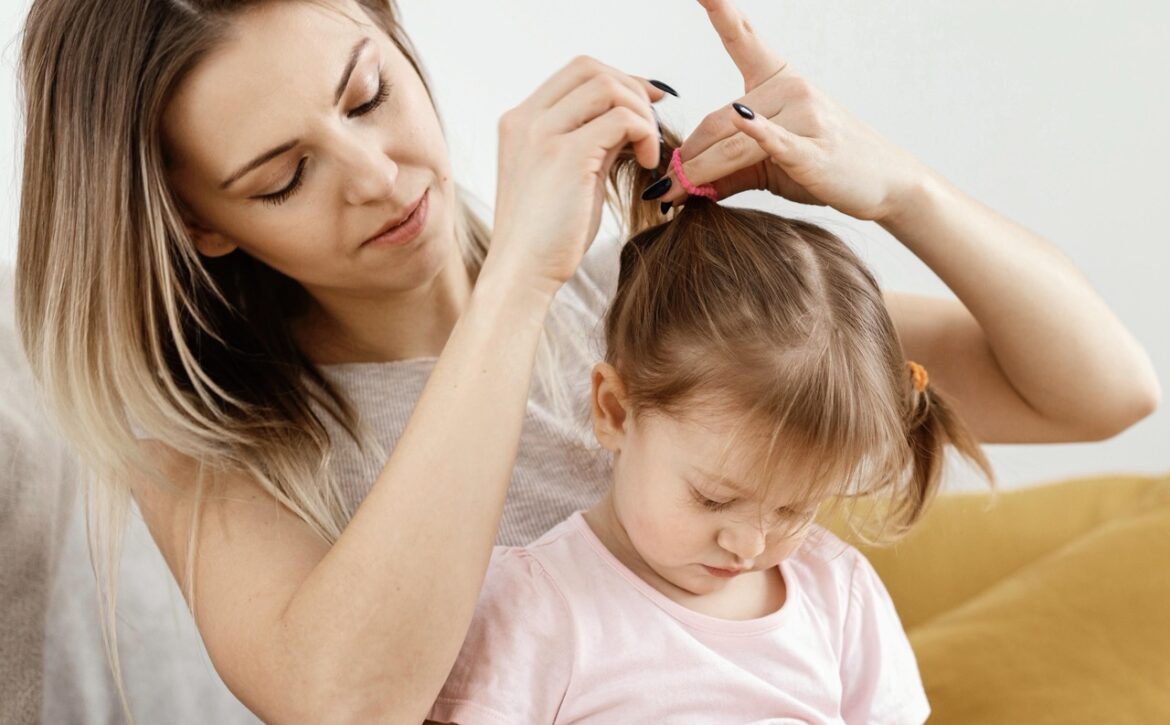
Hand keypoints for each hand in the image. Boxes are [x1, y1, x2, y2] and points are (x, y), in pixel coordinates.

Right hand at [489, 56, 664, 293]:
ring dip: (641, 113)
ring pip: (608, 87)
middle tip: (653, 124)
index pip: (574, 73)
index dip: (617, 80)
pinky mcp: (566, 155)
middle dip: (631, 89)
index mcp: (520, 122)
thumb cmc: (546, 237)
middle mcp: (525, 120)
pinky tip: (648, 163)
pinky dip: (645, 135)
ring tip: (649, 150)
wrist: (521, 273)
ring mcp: (542, 134)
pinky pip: (621, 120)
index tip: (645, 105)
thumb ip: (589, 142)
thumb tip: (627, 121)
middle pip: (590, 68)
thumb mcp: (566, 177)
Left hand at [656, 0, 929, 221]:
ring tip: (673, 194)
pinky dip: (755, 133)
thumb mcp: (769, 163)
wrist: (886, 183)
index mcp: (777, 79)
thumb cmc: (823, 166)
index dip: (719, 8)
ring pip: (731, 140)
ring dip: (698, 170)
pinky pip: (773, 139)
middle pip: (717, 120)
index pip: (742, 37)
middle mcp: (790, 88)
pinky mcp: (813, 147)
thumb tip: (679, 186)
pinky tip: (741, 120)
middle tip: (662, 187)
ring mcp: (804, 115)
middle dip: (687, 157)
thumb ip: (726, 167)